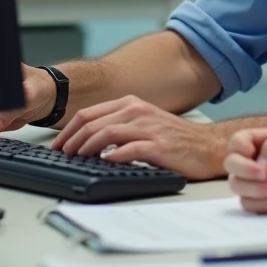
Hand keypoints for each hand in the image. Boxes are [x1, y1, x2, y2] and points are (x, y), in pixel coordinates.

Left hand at [51, 95, 225, 180]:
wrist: (208, 146)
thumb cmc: (175, 139)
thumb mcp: (144, 124)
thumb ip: (119, 127)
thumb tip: (88, 142)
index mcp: (132, 104)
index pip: (90, 113)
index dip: (69, 129)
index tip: (58, 144)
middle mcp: (138, 112)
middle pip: (94, 122)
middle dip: (72, 139)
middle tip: (62, 154)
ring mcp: (149, 127)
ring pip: (107, 132)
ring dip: (86, 147)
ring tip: (77, 158)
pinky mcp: (159, 145)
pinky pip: (130, 149)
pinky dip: (113, 155)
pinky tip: (104, 162)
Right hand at [224, 128, 266, 213]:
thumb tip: (259, 161)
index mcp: (260, 142)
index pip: (237, 141)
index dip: (240, 147)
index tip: (252, 152)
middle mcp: (254, 162)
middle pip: (231, 164)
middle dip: (245, 170)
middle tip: (264, 174)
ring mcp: (256, 183)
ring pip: (237, 186)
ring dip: (254, 189)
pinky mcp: (262, 202)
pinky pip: (249, 205)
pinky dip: (261, 205)